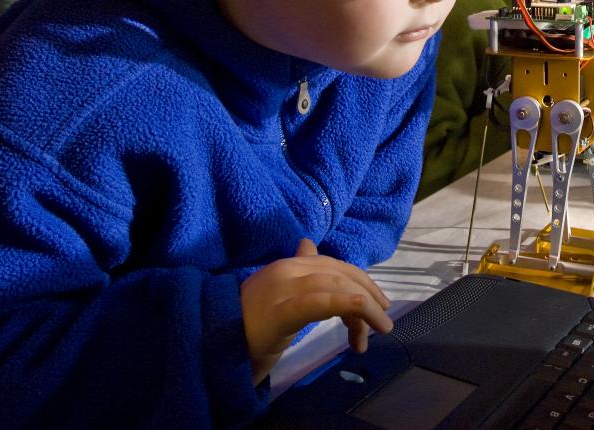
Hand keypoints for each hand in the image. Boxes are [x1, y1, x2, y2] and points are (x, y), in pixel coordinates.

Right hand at [240, 238, 391, 385]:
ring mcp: (282, 288)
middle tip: (384, 322)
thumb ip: (298, 273)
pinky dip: (349, 305)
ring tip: (381, 329)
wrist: (210, 349)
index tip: (379, 305)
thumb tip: (308, 244)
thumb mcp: (278, 296)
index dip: (362, 283)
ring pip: (337, 286)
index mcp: (288, 266)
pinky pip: (322, 302)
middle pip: (341, 275)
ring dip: (366, 307)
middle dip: (369, 296)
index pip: (335, 266)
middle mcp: (287, 270)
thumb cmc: (247, 327)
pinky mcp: (280, 311)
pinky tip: (365, 315)